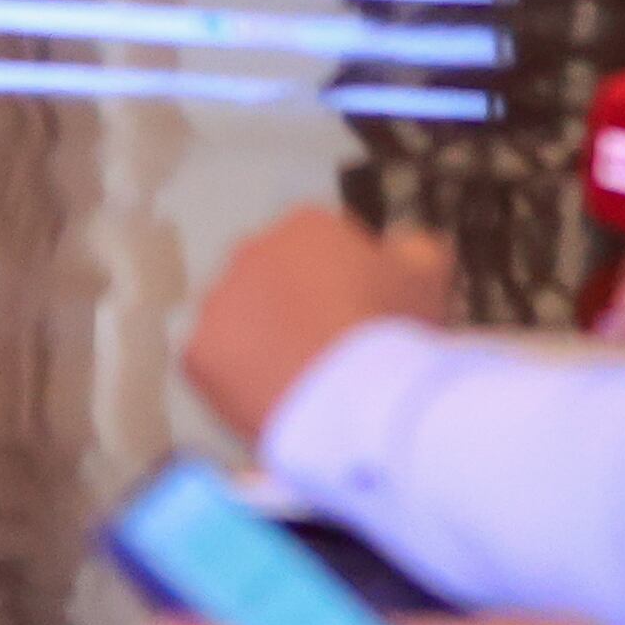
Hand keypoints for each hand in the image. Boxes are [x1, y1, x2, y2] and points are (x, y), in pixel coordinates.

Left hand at [184, 205, 454, 442]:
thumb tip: (413, 242)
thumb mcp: (426, 279)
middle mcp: (251, 250)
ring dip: (262, 341)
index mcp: (305, 225)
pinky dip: (235, 380)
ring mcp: (218, 301)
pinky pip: (215, 364)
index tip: (358, 315)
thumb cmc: (392, 332)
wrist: (355, 399)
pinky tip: (270, 398)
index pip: (320, 246)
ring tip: (301, 381)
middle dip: (294, 307)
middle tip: (327, 351)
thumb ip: (418, 249)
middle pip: (273, 278)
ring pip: (241, 320)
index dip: (343, 282)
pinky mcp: (197, 353)